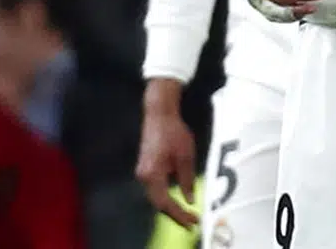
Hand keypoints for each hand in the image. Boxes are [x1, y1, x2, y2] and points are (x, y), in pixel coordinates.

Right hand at [136, 107, 198, 228]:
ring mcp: (142, 173)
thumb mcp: (186, 156)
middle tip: (191, 221)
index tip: (193, 221)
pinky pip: (155, 189)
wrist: (159, 115)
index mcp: (152, 174)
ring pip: (156, 197)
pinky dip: (167, 197)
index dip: (179, 213)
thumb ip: (187, 179)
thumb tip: (189, 199)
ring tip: (187, 214)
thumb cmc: (174, 133)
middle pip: (158, 203)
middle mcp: (143, 177)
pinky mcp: (145, 169)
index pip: (165, 202)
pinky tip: (178, 200)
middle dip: (175, 214)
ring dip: (171, 207)